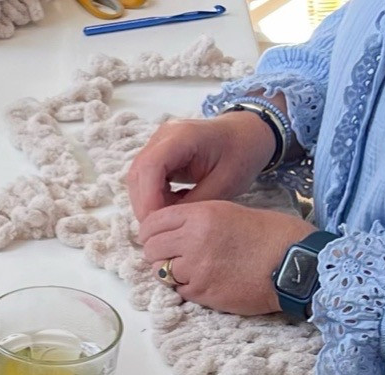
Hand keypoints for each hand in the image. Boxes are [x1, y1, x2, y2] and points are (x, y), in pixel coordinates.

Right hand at [125, 112, 279, 222]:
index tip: (157, 224)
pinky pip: (146, 178)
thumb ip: (193, 204)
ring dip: (148, 202)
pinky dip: (153, 196)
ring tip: (169, 218)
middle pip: (138, 173)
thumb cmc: (241, 155)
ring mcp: (159, 143)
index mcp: (183, 136)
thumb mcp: (224, 185)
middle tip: (160, 229)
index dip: (148, 198)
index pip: (150, 167)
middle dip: (145, 205)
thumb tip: (167, 225)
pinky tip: (172, 206)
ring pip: (138, 177)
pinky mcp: (159, 152)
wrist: (247, 135)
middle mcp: (164, 135)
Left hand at [136, 200, 313, 314]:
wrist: (295, 262)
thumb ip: (197, 219)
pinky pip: (179, 291)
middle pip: (151, 249)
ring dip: (170, 272)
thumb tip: (171, 231)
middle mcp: (194, 239)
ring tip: (190, 269)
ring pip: (161, 272)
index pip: (153, 223)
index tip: (156, 237)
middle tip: (170, 255)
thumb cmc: (271, 234)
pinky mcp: (204, 293)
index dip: (150, 232)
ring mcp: (197, 268)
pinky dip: (186, 288)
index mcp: (201, 214)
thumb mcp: (230, 211)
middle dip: (156, 253)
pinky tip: (204, 281)